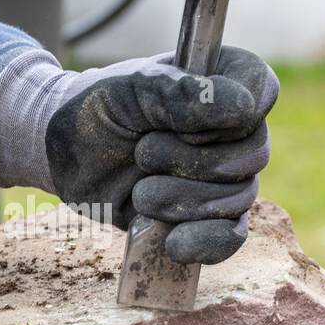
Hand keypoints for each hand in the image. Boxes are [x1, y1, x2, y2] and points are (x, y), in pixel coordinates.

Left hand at [0, 47, 277, 264]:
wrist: (63, 153)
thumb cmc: (97, 107)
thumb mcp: (130, 89)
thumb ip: (180, 92)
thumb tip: (242, 107)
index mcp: (223, 81)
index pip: (261, 91)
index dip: (229, 113)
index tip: (180, 119)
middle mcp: (232, 128)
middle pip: (252, 155)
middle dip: (191, 162)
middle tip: (141, 153)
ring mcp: (222, 175)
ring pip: (239, 199)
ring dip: (183, 200)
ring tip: (139, 193)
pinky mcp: (206, 215)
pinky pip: (230, 237)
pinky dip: (206, 243)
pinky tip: (174, 243)